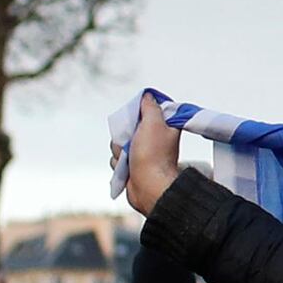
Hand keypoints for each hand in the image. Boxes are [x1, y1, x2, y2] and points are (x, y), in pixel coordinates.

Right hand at [121, 94, 183, 216]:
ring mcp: (142, 154)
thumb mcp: (153, 123)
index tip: (136, 119)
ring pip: (120, 143)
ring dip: (120, 150)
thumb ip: (150, 107)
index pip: (147, 111)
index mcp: (164, 128)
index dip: (138, 113)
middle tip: (132, 141)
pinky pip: (117, 159)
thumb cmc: (153, 156)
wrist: (148, 186)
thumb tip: (148, 96)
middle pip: (128, 127)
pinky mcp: (133, 166)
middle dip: (124, 135)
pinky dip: (119, 163)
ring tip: (130, 158)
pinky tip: (127, 168)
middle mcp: (154, 140)